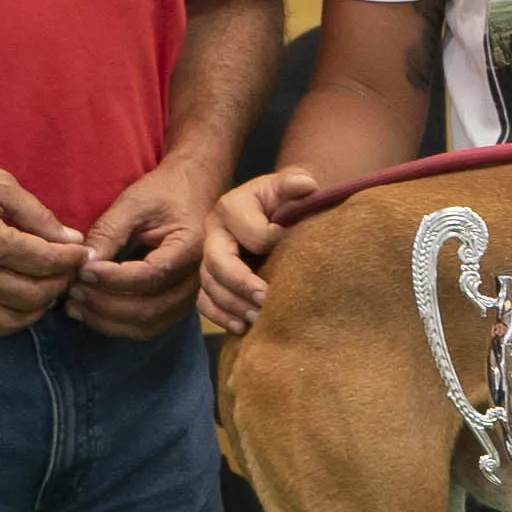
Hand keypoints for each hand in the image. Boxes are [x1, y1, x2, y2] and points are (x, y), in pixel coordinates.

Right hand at [0, 153, 86, 341]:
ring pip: (10, 323)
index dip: (72, 260)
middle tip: (63, 272)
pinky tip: (10, 303)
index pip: (46, 263)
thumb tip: (73, 241)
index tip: (80, 254)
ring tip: (41, 289)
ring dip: (35, 310)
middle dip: (58, 285)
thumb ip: (39, 216)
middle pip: (33, 297)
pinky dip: (2, 324)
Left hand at [69, 153, 222, 339]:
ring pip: (148, 324)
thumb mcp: (136, 201)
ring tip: (75, 304)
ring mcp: (191, 295)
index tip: (81, 269)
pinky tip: (91, 312)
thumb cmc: (167, 191)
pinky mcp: (179, 303)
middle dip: (104, 303)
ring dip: (107, 320)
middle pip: (150, 308)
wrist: (198, 190)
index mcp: (192, 248)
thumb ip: (110, 231)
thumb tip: (82, 264)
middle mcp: (198, 279)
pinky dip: (118, 325)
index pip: (152, 276)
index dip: (113, 278)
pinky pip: (149, 326)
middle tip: (71, 288)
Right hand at [201, 166, 330, 338]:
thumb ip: (295, 183)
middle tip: (266, 300)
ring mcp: (210, 257)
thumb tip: (307, 185)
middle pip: (217, 262)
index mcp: (231, 207)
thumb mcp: (289, 185)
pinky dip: (220, 316)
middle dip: (241, 284)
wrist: (279, 210)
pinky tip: (241, 328)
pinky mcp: (212, 278)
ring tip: (257, 318)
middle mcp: (214, 233)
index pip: (249, 232)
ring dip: (232, 305)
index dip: (270, 241)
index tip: (289, 244)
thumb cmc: (286, 197)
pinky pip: (205, 301)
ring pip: (209, 285)